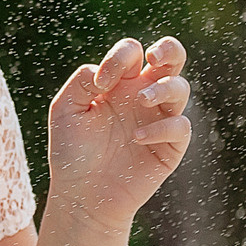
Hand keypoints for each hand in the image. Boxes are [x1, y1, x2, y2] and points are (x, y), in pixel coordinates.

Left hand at [46, 36, 189, 229]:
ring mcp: (159, 119)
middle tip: (154, 56)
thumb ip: (82, 80)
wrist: (82, 196)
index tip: (100, 84)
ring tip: (143, 99)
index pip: (132, 52)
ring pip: (181, 88)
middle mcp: (143, 96)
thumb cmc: (71, 151)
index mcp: (120, 83)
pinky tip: (137, 137)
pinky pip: (181, 126)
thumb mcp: (65, 109)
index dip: (119, 58)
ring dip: (164, 88)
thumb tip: (107, 73)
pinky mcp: (170, 146)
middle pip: (172, 58)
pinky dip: (162, 127)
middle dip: (169, 49)